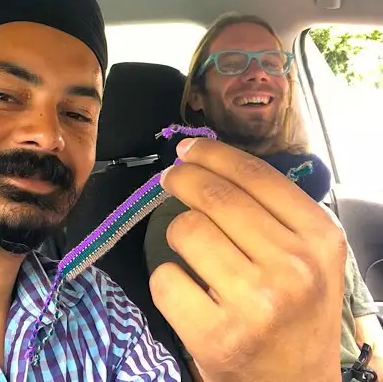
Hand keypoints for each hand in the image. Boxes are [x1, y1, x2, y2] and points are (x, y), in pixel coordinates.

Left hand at [149, 138, 345, 381]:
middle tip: (170, 176)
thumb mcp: (308, 255)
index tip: (188, 148)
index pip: (254, 174)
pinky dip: (168, 278)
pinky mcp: (216, 336)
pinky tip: (187, 291)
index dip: (213, 153)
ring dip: (177, 233)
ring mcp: (255, 303)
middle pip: (214, 196)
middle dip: (181, 177)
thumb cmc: (297, 312)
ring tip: (190, 249)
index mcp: (319, 238)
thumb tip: (211, 162)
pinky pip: (165, 278)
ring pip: (186, 230)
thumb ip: (273, 209)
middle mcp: (293, 267)